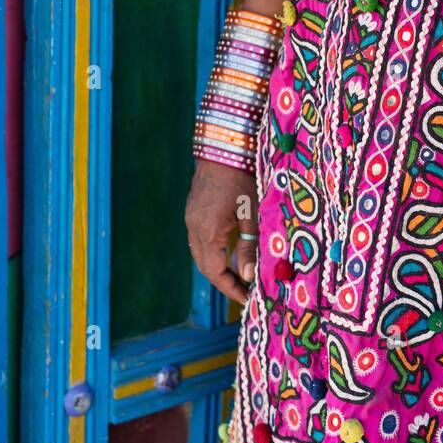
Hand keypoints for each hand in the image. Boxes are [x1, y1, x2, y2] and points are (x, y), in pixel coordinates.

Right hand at [185, 159, 258, 307]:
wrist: (224, 144)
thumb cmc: (243, 176)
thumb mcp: (251, 212)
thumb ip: (248, 246)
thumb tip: (248, 277)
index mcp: (209, 230)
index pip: (215, 272)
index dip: (231, 289)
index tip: (248, 298)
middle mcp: (194, 227)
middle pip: (205, 266)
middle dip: (224, 282)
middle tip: (245, 291)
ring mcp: (190, 218)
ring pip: (200, 253)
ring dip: (217, 267)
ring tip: (239, 274)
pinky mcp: (192, 210)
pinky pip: (199, 239)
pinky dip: (212, 251)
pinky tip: (228, 251)